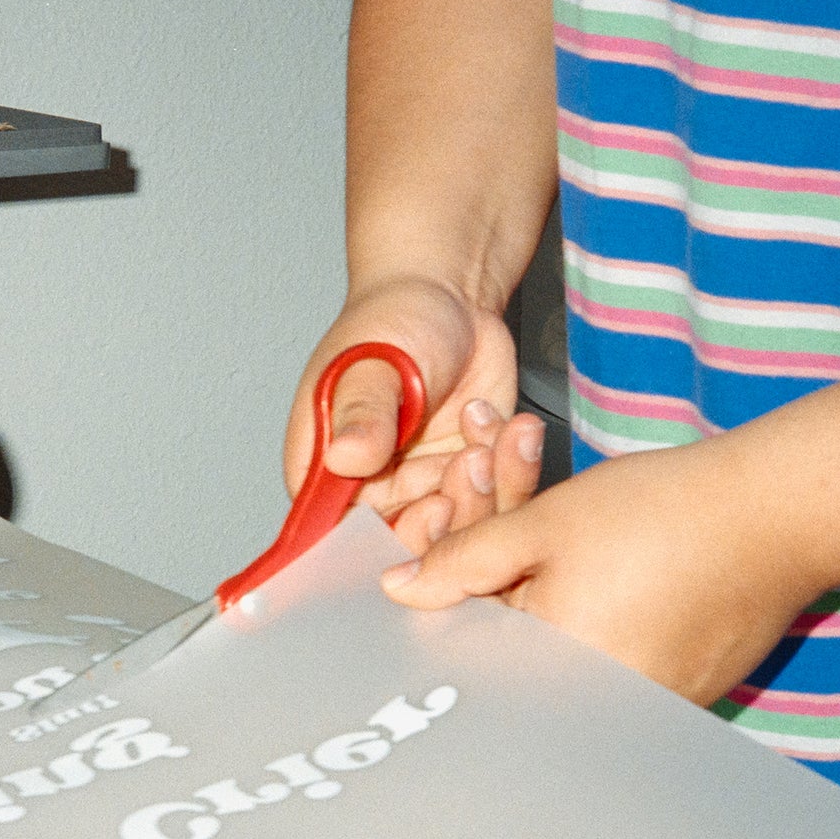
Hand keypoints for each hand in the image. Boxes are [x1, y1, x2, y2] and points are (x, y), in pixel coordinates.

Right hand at [287, 277, 542, 551]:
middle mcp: (371, 494)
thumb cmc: (392, 321)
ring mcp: (424, 489)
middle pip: (411, 544)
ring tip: (492, 431)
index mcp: (325, 477)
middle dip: (453, 514)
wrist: (449, 294)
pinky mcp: (471, 479)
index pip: (344, 542)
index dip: (391, 539)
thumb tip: (345, 458)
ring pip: (463, 529)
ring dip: (488, 488)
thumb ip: (360, 414)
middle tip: (471, 463)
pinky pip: (500, 501)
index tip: (432, 504)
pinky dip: (513, 469)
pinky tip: (511, 425)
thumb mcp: (370, 364)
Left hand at [379, 432, 820, 704]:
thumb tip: (398, 591)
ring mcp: (636, 704)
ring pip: (553, 639)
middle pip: (510, 643)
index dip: (435, 601)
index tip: (419, 566)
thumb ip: (458, 563)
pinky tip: (574, 549)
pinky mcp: (669, 688)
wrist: (777, 513)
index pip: (464, 654)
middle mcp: (592, 709)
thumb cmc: (662, 514)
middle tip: (477, 514)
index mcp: (552, 679)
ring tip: (537, 514)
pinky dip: (578, 598)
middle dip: (485, 573)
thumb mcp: (540, 527)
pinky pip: (599, 648)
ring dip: (528, 577)